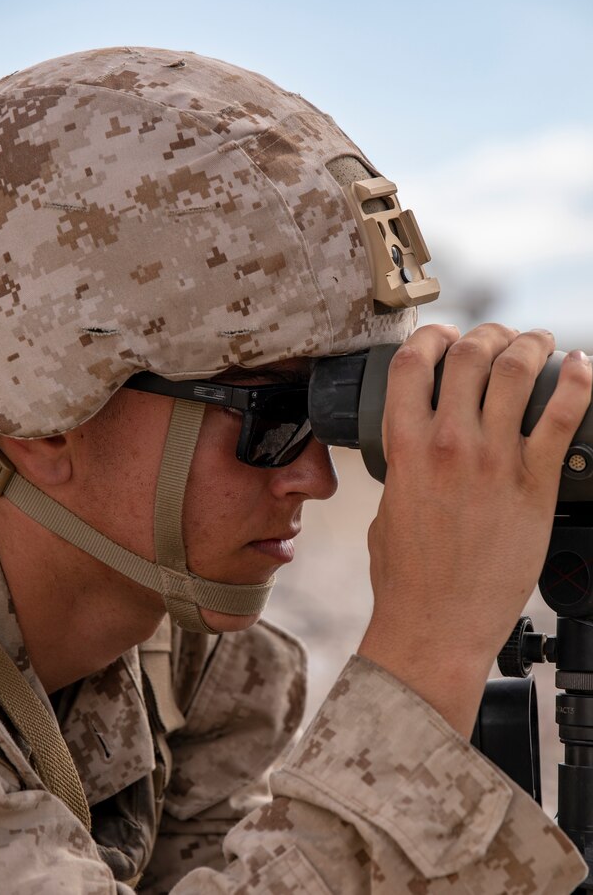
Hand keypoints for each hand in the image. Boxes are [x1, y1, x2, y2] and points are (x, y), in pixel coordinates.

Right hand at [358, 323, 591, 736]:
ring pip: (517, 370)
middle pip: (471, 353)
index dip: (431, 336)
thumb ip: (403, 469)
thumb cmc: (407, 578)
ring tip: (538, 342)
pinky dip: (577, 382)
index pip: (414, 362)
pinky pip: (561, 417)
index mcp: (404, 448)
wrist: (436, 627)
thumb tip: (420, 448)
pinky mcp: (534, 486)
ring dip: (531, 344)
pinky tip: (580, 367)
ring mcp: (494, 462)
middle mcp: (449, 444)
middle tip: (497, 339)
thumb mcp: (387, 510)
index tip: (443, 338)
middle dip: (486, 334)